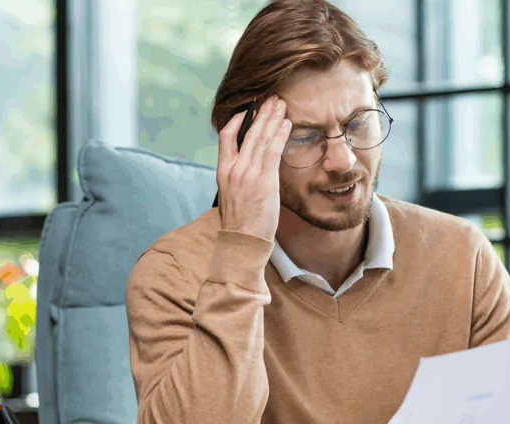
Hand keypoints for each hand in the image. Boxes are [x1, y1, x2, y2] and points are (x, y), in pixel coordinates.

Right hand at [216, 95, 291, 240]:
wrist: (243, 240)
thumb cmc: (241, 220)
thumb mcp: (232, 193)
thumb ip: (239, 175)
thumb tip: (250, 163)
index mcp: (223, 170)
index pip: (225, 136)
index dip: (237, 120)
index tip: (249, 110)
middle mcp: (234, 169)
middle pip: (247, 132)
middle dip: (261, 113)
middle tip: (271, 98)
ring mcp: (248, 174)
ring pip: (260, 138)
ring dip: (273, 119)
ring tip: (281, 104)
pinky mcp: (263, 181)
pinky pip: (272, 151)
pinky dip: (280, 135)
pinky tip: (286, 124)